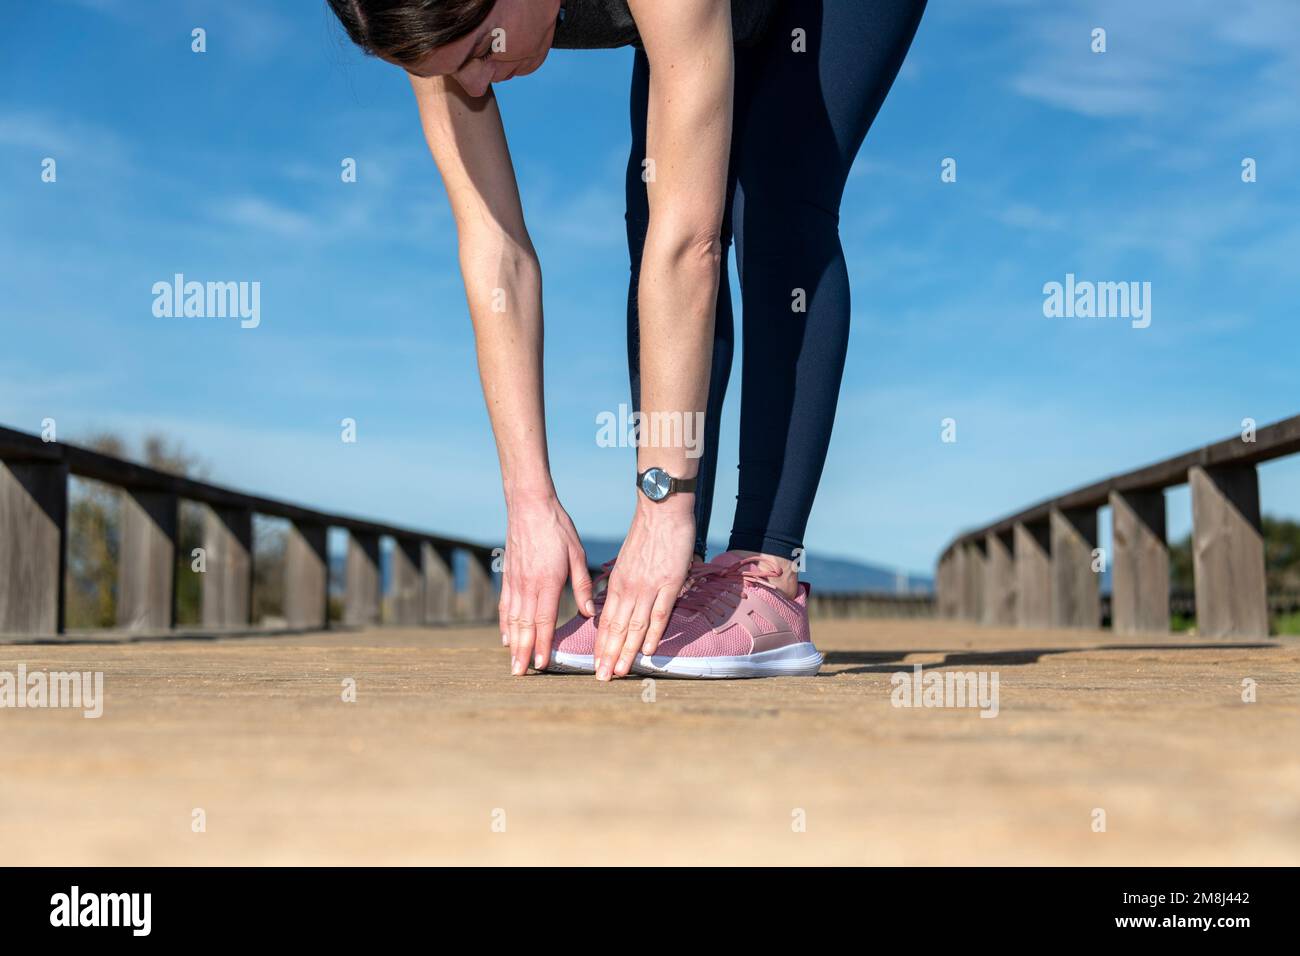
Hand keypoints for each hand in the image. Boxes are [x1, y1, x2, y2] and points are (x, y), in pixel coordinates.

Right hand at [501, 493, 594, 674]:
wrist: (529, 505)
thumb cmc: (557, 527)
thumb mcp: (577, 553)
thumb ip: (582, 584)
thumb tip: (590, 612)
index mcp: (547, 582)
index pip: (544, 621)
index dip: (542, 644)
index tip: (541, 664)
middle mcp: (527, 585)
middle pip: (524, 626)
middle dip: (523, 652)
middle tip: (521, 674)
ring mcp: (515, 581)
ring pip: (512, 619)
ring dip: (512, 643)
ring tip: (512, 663)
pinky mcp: (508, 575)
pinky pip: (504, 605)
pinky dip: (504, 624)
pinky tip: (506, 636)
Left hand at [595, 494, 695, 679]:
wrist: (661, 511)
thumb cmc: (645, 535)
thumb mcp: (625, 561)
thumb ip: (619, 584)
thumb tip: (610, 603)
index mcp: (616, 583)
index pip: (605, 621)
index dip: (600, 644)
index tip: (596, 664)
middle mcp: (629, 588)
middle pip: (616, 628)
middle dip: (608, 655)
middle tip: (602, 678)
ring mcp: (649, 588)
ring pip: (635, 626)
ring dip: (626, 652)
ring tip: (620, 672)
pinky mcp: (669, 584)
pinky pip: (660, 614)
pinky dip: (653, 635)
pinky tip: (647, 652)